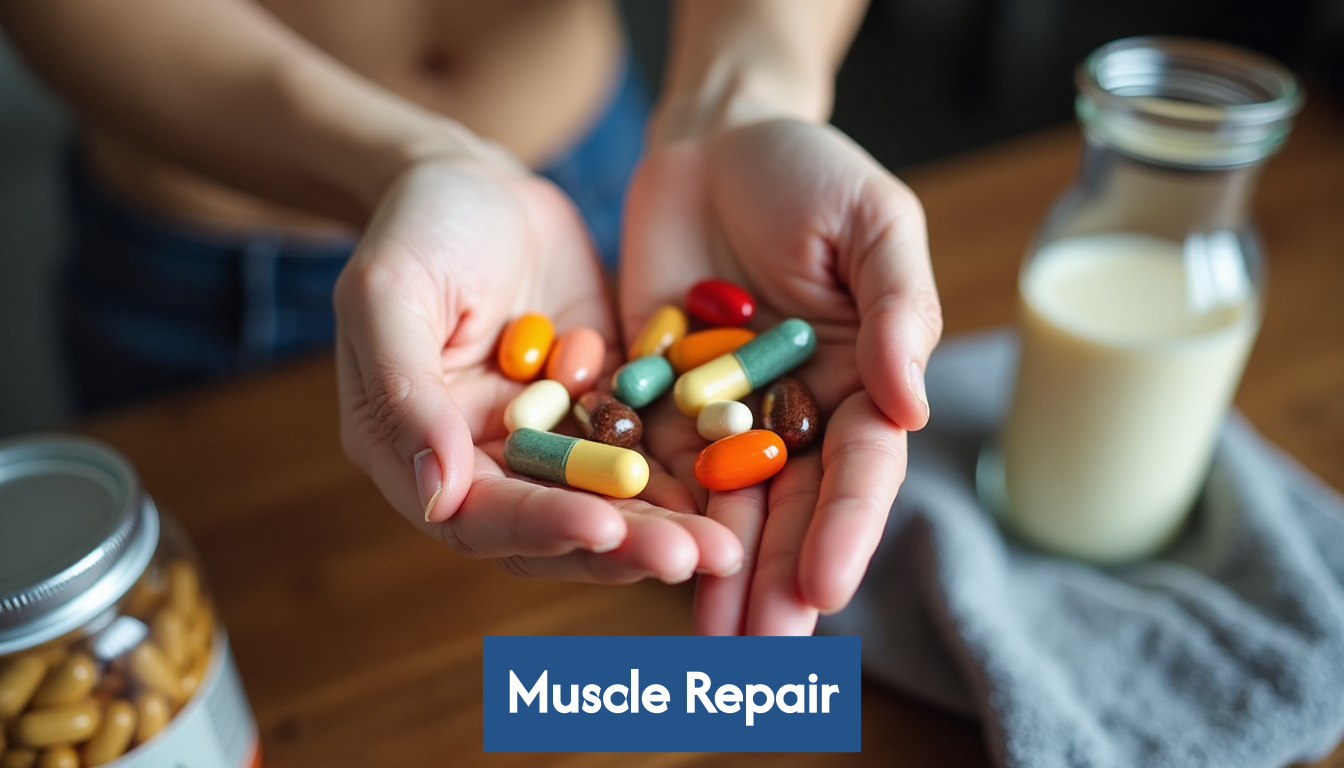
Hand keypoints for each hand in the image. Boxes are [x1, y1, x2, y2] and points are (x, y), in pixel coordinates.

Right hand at [335, 158, 742, 583]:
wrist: (477, 183)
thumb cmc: (417, 228)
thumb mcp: (390, 292)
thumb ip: (404, 393)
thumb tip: (434, 497)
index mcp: (419, 455)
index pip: (481, 515)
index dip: (541, 526)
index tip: (603, 529)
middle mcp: (489, 465)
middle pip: (559, 526)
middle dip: (626, 545)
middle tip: (695, 557)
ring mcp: (555, 441)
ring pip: (614, 501)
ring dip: (669, 524)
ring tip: (729, 543)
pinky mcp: (606, 411)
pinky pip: (651, 448)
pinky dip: (692, 469)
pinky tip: (746, 481)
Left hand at [622, 119, 941, 633]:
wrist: (716, 140)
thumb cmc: (811, 171)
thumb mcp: (874, 222)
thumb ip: (898, 309)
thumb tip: (911, 407)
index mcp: (861, 382)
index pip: (861, 468)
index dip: (847, 527)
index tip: (827, 587)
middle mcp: (794, 413)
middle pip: (790, 507)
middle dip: (779, 578)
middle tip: (763, 651)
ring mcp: (722, 414)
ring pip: (721, 505)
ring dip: (715, 573)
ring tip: (707, 643)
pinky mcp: (655, 399)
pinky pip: (649, 462)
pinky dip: (647, 514)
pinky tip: (636, 563)